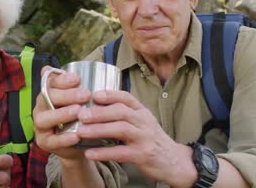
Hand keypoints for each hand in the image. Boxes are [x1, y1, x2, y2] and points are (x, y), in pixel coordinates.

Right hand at [33, 66, 90, 161]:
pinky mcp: (44, 142)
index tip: (77, 78)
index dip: (62, 80)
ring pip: (45, 118)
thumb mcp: (77, 100)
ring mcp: (40, 126)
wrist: (78, 144)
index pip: (50, 83)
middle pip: (48, 98)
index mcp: (47, 94)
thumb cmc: (77, 117)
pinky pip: (52, 141)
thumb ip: (74, 85)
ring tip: (78, 111)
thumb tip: (61, 69)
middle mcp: (40, 108)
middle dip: (66, 95)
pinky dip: (64, 138)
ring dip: (62, 114)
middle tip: (85, 94)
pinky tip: (76, 135)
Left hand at [75, 90, 194, 185]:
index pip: (127, 98)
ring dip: (99, 130)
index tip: (94, 94)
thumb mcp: (142, 122)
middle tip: (81, 114)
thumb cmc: (151, 139)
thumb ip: (125, 114)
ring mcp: (144, 138)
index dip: (110, 94)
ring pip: (121, 130)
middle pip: (121, 112)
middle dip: (99, 112)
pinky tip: (89, 153)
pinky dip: (104, 153)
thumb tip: (95, 106)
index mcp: (142, 112)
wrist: (174, 161)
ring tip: (81, 131)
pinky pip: (121, 153)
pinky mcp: (142, 155)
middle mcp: (144, 122)